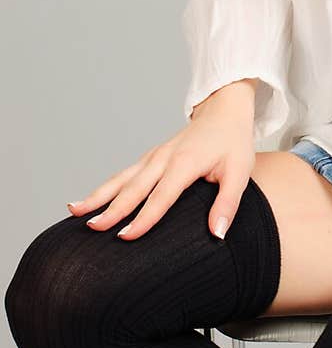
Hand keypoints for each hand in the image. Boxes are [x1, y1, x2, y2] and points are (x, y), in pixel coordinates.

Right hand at [65, 80, 259, 241]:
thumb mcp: (240, 172)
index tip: (125, 237)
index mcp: (184, 163)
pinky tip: (90, 200)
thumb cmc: (233, 142)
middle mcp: (163, 158)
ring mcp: (154, 157)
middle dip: (111, 209)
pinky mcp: (150, 158)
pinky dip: (106, 188)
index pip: (161, 196)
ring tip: (74, 211)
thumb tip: (217, 234)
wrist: (224, 110)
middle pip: (133, 187)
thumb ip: (228, 204)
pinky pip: (124, 174)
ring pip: (121, 178)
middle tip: (92, 228)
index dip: (143, 218)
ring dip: (98, 195)